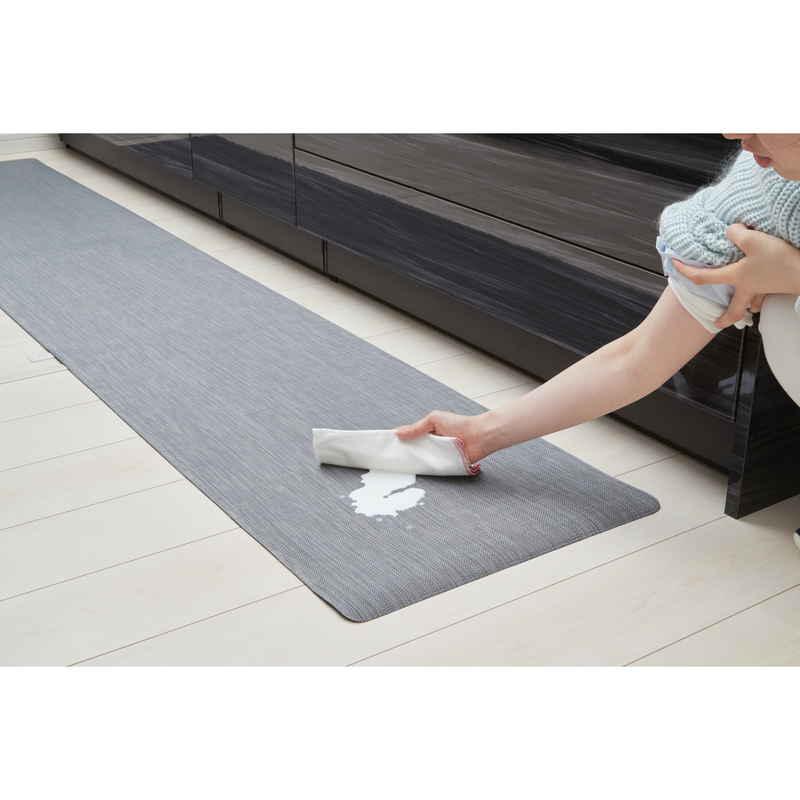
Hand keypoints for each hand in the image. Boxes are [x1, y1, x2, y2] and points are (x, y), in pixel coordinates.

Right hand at [394, 409, 488, 463]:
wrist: (478, 436)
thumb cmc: (459, 424)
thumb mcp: (433, 420)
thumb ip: (416, 428)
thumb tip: (398, 433)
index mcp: (428, 431)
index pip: (409, 437)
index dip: (399, 441)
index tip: (386, 446)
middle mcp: (432, 444)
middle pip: (414, 451)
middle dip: (404, 455)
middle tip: (390, 460)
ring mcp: (438, 455)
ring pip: (421, 461)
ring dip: (414, 463)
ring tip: (399, 467)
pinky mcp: (444, 466)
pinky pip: (432, 469)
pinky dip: (426, 470)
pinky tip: (417, 471)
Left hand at [672, 223, 799, 328]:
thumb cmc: (778, 259)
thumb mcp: (754, 240)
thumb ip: (736, 234)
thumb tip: (730, 231)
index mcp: (736, 278)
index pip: (703, 277)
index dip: (686, 272)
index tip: (674, 266)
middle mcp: (748, 289)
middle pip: (733, 309)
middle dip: (724, 318)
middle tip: (716, 323)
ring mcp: (765, 291)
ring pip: (752, 304)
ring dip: (746, 307)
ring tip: (745, 308)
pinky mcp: (779, 287)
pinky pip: (767, 296)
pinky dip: (763, 297)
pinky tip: (764, 294)